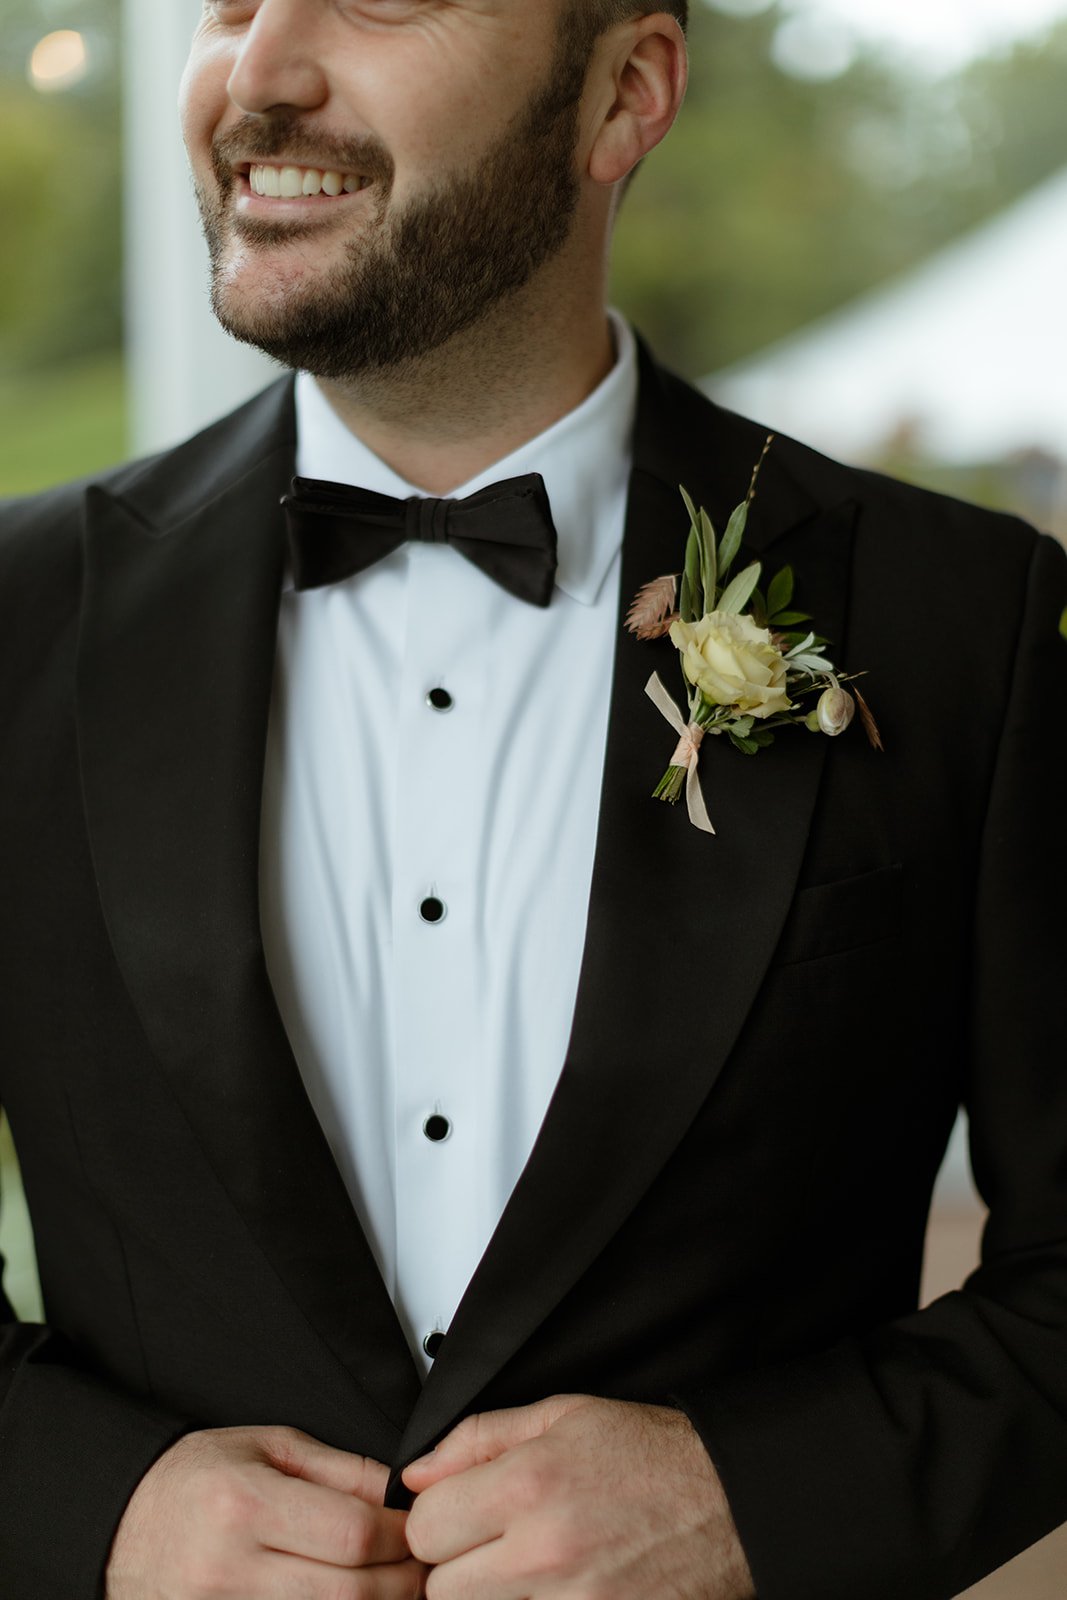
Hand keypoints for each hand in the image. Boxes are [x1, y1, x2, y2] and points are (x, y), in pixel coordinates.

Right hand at [106, 1424, 427, 1597]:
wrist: (123, 1523)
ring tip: (388, 1587)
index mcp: (243, 1506)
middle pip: (349, 1594)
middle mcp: (228, 1570)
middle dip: (399, 1583)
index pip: (352, 1534)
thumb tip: (404, 1495)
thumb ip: (341, 1471)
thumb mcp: (269, 1448)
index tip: (416, 1529)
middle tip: (417, 1567)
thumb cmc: (196, 1479)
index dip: (399, 1536)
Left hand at [402, 1394, 755, 1598]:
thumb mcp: (564, 1416)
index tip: (461, 1515)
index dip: (438, 1520)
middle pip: (443, 1589)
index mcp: (530, 1484)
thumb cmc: (650, 1456)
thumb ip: (478, 1439)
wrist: (732, 1503)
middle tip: (496, 1548)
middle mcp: (545, 1551)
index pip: (425, 1527)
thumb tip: (415, 1475)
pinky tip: (558, 1590)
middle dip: (459, 1568)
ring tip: (530, 1571)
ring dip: (494, 1599)